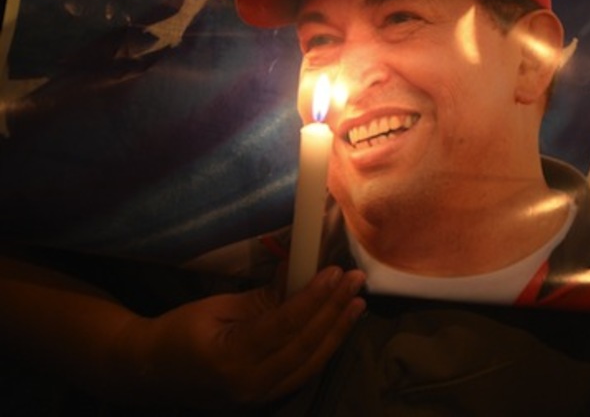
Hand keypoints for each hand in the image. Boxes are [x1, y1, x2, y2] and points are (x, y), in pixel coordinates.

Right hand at [125, 266, 365, 407]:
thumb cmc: (178, 332)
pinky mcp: (266, 400)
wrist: (151, 373)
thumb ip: (264, 296)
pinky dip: (324, 347)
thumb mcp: (218, 307)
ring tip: (357, 302)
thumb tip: (300, 271)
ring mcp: (259, 398)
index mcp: (231, 359)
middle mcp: (250, 385)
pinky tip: (339, 325)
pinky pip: (303, 372)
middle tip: (355, 280)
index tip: (335, 271)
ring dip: (337, 330)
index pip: (284, 325)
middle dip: (334, 310)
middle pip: (304, 345)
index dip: (314, 297)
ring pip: (311, 363)